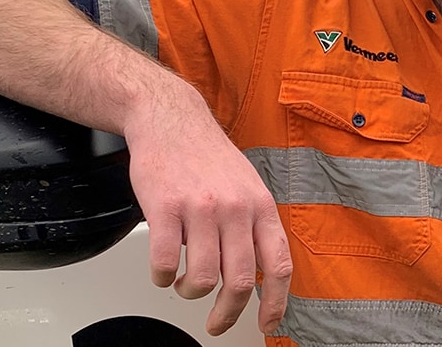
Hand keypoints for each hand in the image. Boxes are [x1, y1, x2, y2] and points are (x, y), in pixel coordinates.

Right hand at [124, 86, 292, 335]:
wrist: (171, 118)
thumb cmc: (207, 155)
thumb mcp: (247, 185)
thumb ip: (256, 224)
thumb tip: (263, 272)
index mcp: (260, 206)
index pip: (278, 265)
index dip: (275, 303)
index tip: (267, 324)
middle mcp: (235, 208)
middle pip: (239, 282)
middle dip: (227, 314)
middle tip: (215, 323)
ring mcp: (201, 208)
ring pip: (203, 279)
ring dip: (191, 292)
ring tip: (184, 284)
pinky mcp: (165, 208)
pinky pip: (166, 263)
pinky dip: (163, 277)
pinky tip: (163, 269)